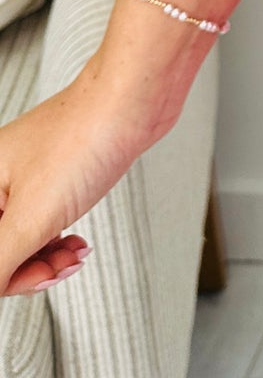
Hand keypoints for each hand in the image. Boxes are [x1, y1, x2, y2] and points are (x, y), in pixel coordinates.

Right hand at [0, 58, 159, 296]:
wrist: (134, 97)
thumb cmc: (83, 140)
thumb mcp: (31, 218)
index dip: (10, 275)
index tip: (39, 279)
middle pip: (0, 247)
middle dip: (30, 268)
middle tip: (59, 269)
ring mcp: (26, 174)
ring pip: (23, 237)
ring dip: (48, 257)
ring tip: (75, 255)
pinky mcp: (55, 173)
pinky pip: (45, 220)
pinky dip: (60, 239)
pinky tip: (78, 244)